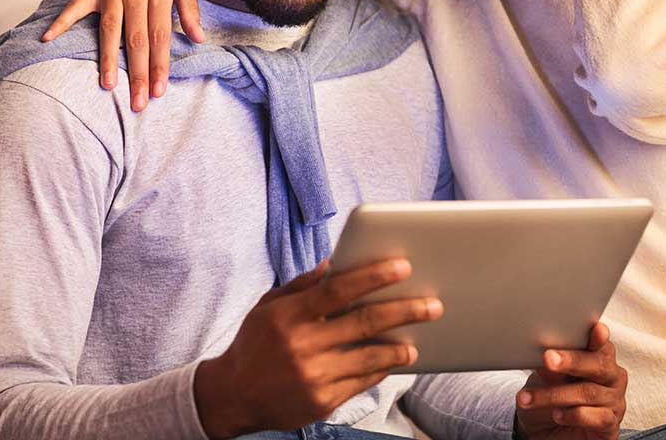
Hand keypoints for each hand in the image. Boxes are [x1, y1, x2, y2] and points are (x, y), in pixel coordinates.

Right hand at [40, 0, 201, 110]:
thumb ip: (190, 9)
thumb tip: (199, 39)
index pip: (160, 37)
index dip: (159, 65)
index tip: (159, 91)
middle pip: (136, 40)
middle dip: (137, 73)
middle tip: (137, 102)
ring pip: (109, 30)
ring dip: (107, 59)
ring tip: (108, 85)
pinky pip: (74, 5)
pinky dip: (60, 21)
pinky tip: (47, 39)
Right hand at [193, 258, 442, 437]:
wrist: (232, 396)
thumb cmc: (255, 343)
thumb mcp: (269, 306)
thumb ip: (303, 285)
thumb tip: (336, 264)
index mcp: (290, 315)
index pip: (338, 290)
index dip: (373, 276)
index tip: (403, 266)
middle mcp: (303, 345)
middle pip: (363, 322)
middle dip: (404, 311)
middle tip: (432, 305)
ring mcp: (314, 376)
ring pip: (370, 357)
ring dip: (399, 347)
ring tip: (418, 339)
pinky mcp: (322, 402)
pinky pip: (361, 382)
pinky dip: (380, 369)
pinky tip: (394, 360)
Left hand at [514, 322, 627, 439]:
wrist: (549, 429)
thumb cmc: (552, 394)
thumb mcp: (546, 377)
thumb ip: (552, 366)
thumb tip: (547, 356)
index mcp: (600, 356)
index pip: (601, 343)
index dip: (599, 337)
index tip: (596, 329)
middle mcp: (612, 376)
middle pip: (598, 365)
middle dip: (571, 361)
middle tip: (547, 358)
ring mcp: (614, 401)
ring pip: (589, 392)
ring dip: (555, 395)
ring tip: (530, 398)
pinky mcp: (610, 425)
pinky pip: (597, 418)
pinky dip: (574, 415)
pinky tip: (557, 414)